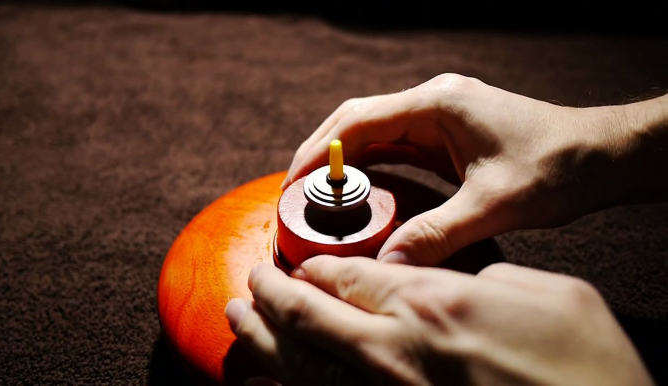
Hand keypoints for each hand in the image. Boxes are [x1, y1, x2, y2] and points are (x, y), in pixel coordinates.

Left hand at [225, 256, 653, 385]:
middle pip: (305, 314)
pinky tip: (265, 375)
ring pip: (297, 363)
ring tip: (234, 318)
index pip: (345, 274)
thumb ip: (480, 277)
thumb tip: (441, 276)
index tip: (298, 261)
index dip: (313, 265)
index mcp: (432, 303)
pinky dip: (283, 384)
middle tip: (249, 281)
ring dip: (258, 337)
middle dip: (268, 294)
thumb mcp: (546, 294)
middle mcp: (394, 350)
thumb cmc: (585, 363)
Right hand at [281, 74, 666, 265]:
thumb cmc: (557, 168)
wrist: (600, 154)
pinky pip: (396, 146)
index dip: (319, 154)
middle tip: (294, 193)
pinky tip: (358, 192)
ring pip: (373, 132)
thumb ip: (438, 233)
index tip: (293, 184)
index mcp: (437, 106)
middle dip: (322, 155)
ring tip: (316, 196)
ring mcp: (439, 117)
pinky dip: (371, 167)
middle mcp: (432, 103)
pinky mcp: (447, 134)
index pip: (358, 123)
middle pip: (357, 121)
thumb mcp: (495, 206)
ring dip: (344, 161)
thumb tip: (388, 262)